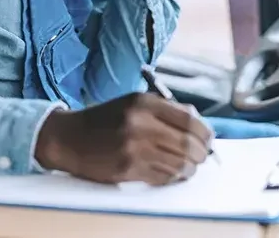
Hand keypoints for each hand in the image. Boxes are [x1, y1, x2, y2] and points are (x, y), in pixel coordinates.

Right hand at [34, 93, 211, 185]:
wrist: (69, 138)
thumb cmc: (105, 120)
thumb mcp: (134, 103)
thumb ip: (165, 109)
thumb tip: (198, 122)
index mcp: (144, 103)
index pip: (189, 119)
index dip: (204, 132)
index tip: (208, 138)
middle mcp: (140, 123)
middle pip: (187, 143)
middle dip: (201, 153)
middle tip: (203, 156)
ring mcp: (133, 147)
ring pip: (178, 163)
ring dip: (189, 168)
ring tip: (189, 166)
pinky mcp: (127, 168)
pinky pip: (162, 176)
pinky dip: (173, 176)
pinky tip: (173, 172)